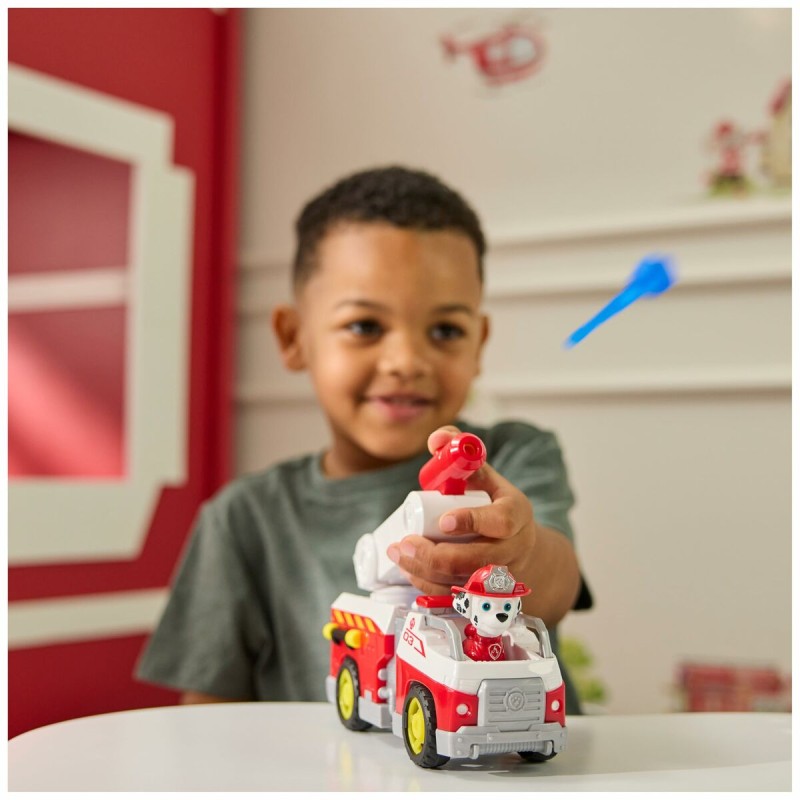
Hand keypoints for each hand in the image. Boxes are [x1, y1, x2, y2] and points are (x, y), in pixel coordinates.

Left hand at [387, 425, 537, 596]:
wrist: (520, 545)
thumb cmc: (494, 504)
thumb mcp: (484, 474)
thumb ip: (460, 451)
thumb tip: (435, 440)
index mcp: (516, 515)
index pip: (501, 522)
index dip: (472, 521)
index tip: (443, 521)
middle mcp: (512, 549)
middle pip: (476, 560)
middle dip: (434, 554)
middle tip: (405, 543)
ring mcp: (499, 575)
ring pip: (462, 582)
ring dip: (425, 570)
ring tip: (399, 553)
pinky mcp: (484, 593)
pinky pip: (455, 596)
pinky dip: (428, 585)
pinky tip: (409, 569)